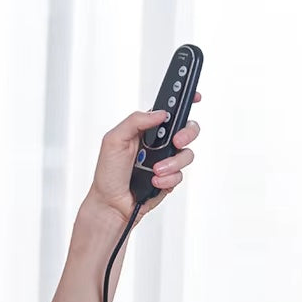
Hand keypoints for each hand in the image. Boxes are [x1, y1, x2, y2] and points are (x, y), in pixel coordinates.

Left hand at [87, 92, 201, 222]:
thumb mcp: (114, 140)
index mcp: (145, 130)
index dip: (183, 102)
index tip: (193, 97)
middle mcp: (158, 144)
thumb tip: (159, 113)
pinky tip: (153, 182)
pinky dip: (167, 179)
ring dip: (172, 163)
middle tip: (176, 141)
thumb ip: (135, 121)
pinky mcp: (170, 178)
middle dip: (187, 133)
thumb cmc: (108, 174)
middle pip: (186, 130)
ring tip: (155, 170)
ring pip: (186, 154)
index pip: (168, 111)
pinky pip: (180, 175)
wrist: (111, 204)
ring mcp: (165, 161)